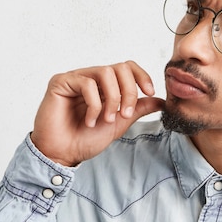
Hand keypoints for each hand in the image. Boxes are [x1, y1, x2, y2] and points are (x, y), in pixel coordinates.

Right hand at [31, 61, 165, 165]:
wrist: (63, 154)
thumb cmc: (85, 140)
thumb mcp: (119, 123)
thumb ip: (137, 109)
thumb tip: (160, 101)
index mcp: (104, 85)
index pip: (127, 68)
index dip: (141, 76)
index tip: (150, 92)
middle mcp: (90, 78)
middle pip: (119, 67)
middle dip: (129, 91)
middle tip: (125, 114)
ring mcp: (75, 78)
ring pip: (105, 72)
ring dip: (112, 98)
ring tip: (106, 119)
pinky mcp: (61, 82)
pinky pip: (86, 83)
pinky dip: (94, 104)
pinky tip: (90, 120)